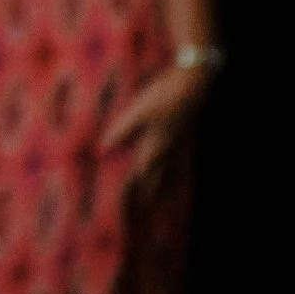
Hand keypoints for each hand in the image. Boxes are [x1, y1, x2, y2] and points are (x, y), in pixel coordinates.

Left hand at [102, 64, 209, 197]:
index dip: (133, 190)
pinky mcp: (183, 133)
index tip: (126, 206)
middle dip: (151, 194)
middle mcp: (168, 149)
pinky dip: (177, 171)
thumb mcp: (137, 112)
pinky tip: (175, 170)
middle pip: (159, 178)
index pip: (142, 175)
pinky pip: (179, 160)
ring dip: (166, 186)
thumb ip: (121, 130)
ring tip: (164, 201)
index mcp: (155, 146)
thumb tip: (103, 149)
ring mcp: (178, 142)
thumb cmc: (163, 97)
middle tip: (145, 210)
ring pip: (172, 171)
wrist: (191, 83)